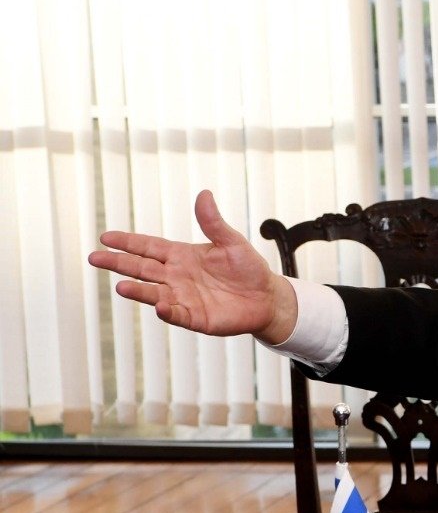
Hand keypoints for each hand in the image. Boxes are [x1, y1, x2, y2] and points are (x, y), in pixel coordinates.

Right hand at [87, 190, 297, 342]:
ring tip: (121, 286)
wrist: (267, 297)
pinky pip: (177, 314)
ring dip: (137, 290)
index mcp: (181, 256)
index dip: (128, 242)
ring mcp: (183, 297)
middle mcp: (176, 276)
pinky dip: (167, 311)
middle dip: (118, 263)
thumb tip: (204, 195)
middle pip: (142, 268)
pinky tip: (159, 305)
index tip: (105, 237)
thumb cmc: (248, 268)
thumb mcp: (231, 242)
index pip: (148, 247)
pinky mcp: (196, 317)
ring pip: (154, 292)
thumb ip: (214, 223)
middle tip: (94, 257)